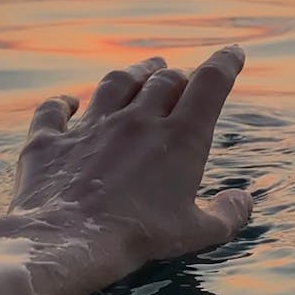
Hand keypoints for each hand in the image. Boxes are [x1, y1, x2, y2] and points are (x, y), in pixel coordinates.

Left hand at [0, 46, 252, 294]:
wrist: (68, 241)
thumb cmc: (139, 239)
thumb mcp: (197, 234)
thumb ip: (227, 215)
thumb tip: (243, 200)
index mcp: (179, 138)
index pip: (210, 84)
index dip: (225, 63)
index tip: (234, 52)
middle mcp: (136, 120)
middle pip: (164, 80)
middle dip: (178, 75)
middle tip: (183, 76)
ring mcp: (92, 127)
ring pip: (116, 82)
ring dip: (134, 72)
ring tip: (145, 68)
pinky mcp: (51, 141)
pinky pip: (55, 110)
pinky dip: (62, 104)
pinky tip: (67, 103)